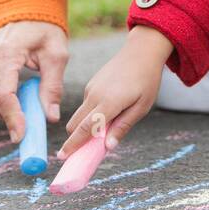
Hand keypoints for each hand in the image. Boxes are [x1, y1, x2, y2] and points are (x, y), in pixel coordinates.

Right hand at [0, 20, 68, 141]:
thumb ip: (52, 86)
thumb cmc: (42, 32)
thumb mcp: (56, 54)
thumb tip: (49, 117)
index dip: (11, 118)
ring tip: (11, 99)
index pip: (2, 95)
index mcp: (8, 53)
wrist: (24, 10)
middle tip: (23, 111)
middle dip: (4, 116)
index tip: (21, 135)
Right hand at [57, 26, 173, 157]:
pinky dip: (90, 114)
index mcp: (109, 103)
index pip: (85, 128)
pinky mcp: (91, 84)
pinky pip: (86, 105)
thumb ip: (123, 127)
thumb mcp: (142, 107)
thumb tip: (108, 147)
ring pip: (79, 115)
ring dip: (84, 126)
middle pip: (75, 124)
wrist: (141, 52)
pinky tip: (109, 110)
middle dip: (75, 139)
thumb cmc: (147, 81)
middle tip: (83, 152)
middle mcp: (95, 95)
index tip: (62, 157)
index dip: (73, 144)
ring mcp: (91, 88)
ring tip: (104, 130)